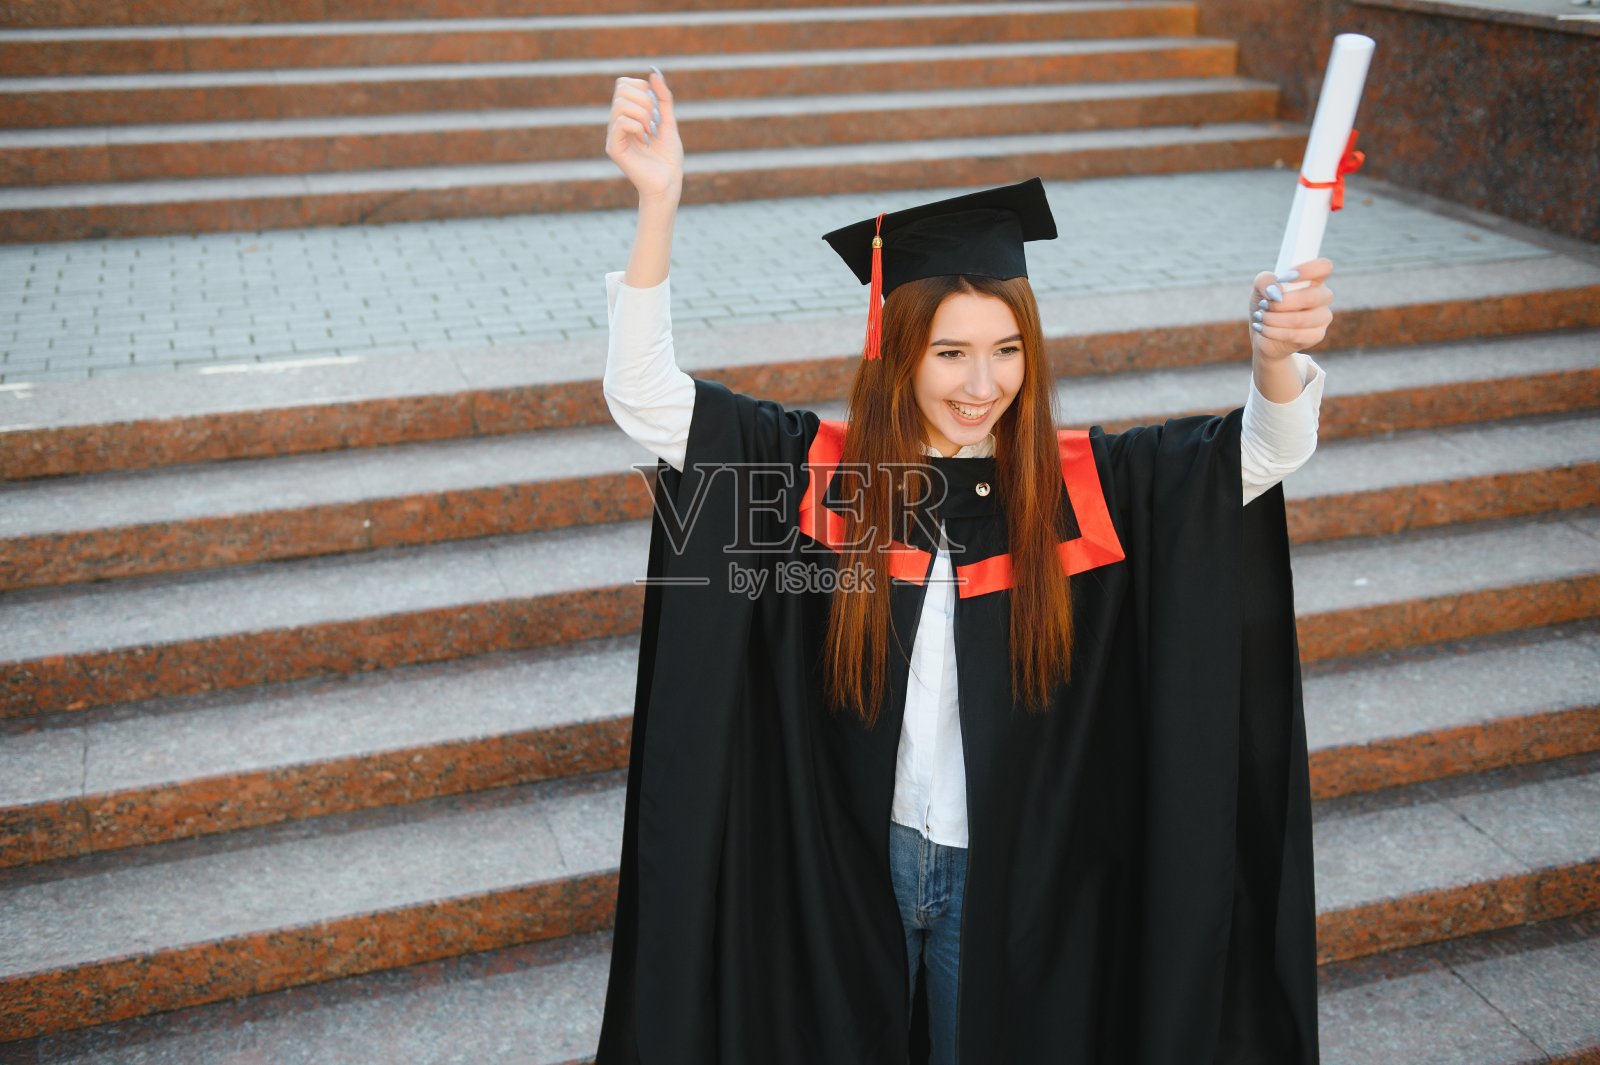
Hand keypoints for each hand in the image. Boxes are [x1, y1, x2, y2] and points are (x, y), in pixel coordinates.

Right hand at [606, 67, 682, 202]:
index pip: (623, 84)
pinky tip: (645, 140)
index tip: (657, 109)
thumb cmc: (668, 158)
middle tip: (655, 122)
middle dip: (645, 100)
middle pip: (620, 89)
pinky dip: (638, 126)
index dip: (643, 88)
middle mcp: (616, 122)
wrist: (668, 184)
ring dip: (644, 114)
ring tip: (651, 132)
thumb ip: (663, 98)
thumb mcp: (669, 122)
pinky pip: (620, 122)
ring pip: (621, 104)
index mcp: (627, 115)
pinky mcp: (613, 148)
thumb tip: (654, 72)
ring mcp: (613, 135)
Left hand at [1249, 258, 1333, 361]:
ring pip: (1300, 319)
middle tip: (1263, 305)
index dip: (1307, 270)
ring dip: (1273, 319)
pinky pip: (1295, 335)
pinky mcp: (1317, 335)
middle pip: (1310, 297)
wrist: (1262, 333)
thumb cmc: (1265, 305)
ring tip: (1261, 317)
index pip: (1323, 267)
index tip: (1284, 278)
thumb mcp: (1260, 288)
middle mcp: (1323, 296)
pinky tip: (1263, 329)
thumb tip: (1275, 290)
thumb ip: (1265, 280)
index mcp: (1313, 279)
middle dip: (1280, 303)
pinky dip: (1273, 332)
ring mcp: (1323, 317)